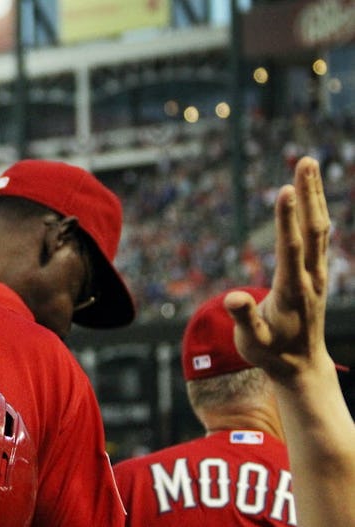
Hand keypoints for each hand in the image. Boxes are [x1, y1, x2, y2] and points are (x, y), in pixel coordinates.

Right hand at [225, 156, 331, 380]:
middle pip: (313, 229)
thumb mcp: (252, 341)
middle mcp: (311, 277)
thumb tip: (232, 297)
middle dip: (309, 194)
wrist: (301, 366)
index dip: (287, 219)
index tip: (285, 189)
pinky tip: (312, 195)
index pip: (291, 248)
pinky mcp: (317, 273)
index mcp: (293, 291)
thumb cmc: (270, 352)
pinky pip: (319, 236)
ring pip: (319, 228)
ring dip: (314, 195)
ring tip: (307, 165)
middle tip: (305, 161)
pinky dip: (315, 211)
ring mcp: (317, 274)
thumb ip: (244, 318)